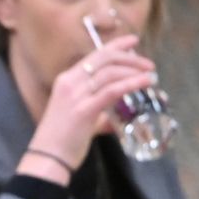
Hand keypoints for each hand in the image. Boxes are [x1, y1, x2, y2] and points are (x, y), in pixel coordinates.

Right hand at [22, 34, 154, 181]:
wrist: (48, 157)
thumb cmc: (61, 139)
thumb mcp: (79, 117)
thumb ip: (97, 114)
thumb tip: (114, 119)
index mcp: (66, 80)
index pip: (94, 56)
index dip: (115, 46)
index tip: (133, 42)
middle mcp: (69, 83)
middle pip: (103, 59)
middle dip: (129, 57)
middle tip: (148, 63)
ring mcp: (75, 95)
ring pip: (109, 73)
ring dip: (133, 70)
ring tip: (150, 74)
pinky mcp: (84, 110)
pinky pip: (111, 91)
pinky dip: (131, 84)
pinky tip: (144, 82)